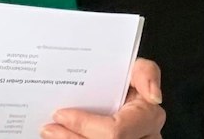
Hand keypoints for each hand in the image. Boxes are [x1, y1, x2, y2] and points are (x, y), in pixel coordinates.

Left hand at [41, 58, 164, 138]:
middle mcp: (144, 138)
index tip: (61, 114)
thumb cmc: (126, 86)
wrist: (120, 100)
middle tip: (49, 128)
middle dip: (71, 138)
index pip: (114, 131)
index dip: (84, 125)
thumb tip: (154, 95)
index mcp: (149, 117)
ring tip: (52, 133)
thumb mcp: (137, 71)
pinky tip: (64, 137)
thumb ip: (146, 73)